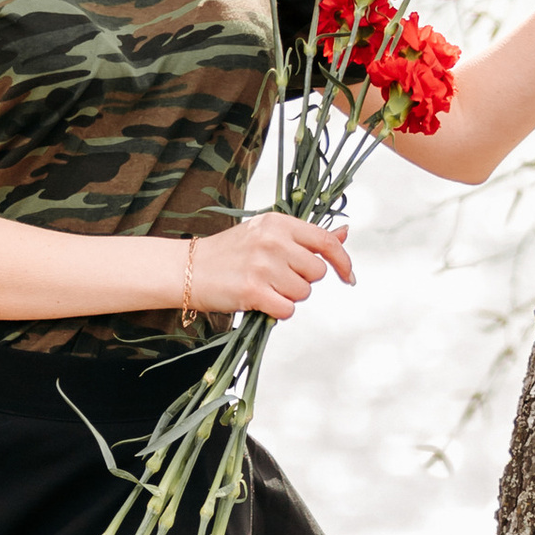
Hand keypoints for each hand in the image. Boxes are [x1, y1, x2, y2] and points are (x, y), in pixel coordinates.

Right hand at [188, 213, 354, 322]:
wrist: (187, 269)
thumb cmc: (230, 253)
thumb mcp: (268, 234)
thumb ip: (306, 237)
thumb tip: (345, 232)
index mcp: (279, 222)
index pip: (326, 241)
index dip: (343, 261)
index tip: (348, 276)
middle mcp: (273, 241)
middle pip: (316, 272)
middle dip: (303, 280)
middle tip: (277, 277)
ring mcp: (263, 266)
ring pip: (303, 293)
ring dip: (288, 296)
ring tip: (264, 286)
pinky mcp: (253, 290)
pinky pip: (288, 309)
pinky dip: (278, 311)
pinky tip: (261, 301)